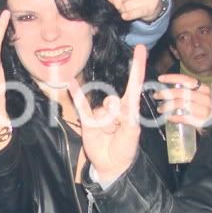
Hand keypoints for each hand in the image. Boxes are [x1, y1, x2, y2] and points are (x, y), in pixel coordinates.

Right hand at [67, 44, 146, 182]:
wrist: (111, 164)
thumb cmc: (125, 148)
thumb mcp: (132, 133)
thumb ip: (126, 117)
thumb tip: (113, 105)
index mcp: (129, 108)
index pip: (134, 83)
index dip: (137, 66)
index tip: (141, 48)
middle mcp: (114, 107)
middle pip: (113, 101)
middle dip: (116, 118)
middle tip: (118, 131)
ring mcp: (100, 112)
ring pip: (101, 109)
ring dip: (105, 124)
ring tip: (107, 134)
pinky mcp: (88, 119)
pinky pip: (81, 105)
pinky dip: (76, 94)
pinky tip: (70, 83)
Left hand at [155, 73, 211, 127]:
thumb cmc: (202, 109)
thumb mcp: (197, 97)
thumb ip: (185, 91)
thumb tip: (165, 89)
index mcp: (203, 88)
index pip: (186, 79)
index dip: (172, 78)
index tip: (160, 78)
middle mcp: (205, 97)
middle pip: (181, 92)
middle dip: (166, 93)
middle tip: (156, 96)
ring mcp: (204, 110)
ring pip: (180, 104)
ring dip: (167, 106)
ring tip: (160, 109)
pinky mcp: (201, 121)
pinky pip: (183, 117)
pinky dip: (174, 117)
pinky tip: (168, 117)